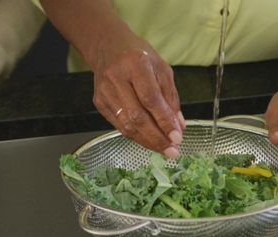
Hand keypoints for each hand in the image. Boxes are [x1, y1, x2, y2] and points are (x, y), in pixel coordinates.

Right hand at [90, 32, 183, 158]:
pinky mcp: (99, 102)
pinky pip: (119, 125)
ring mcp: (104, 91)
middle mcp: (116, 78)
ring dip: (147, 141)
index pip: (151, 99)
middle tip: (172, 150)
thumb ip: (171, 97)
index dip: (164, 121)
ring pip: (126, 125)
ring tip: (163, 148)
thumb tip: (178, 125)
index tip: (177, 137)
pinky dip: (136, 136)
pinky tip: (149, 140)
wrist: (107, 46)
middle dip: (157, 137)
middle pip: (137, 117)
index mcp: (135, 64)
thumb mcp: (161, 68)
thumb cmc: (137, 55)